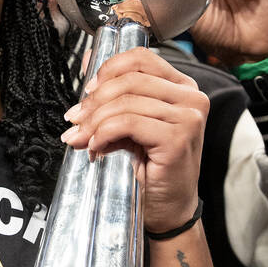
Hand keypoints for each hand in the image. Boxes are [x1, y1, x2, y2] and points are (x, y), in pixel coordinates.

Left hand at [61, 48, 208, 233]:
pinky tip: (97, 147)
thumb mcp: (130, 122)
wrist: (167, 207)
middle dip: (94, 101)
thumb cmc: (151, 166)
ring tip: (81, 138)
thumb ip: (114, 94)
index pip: (140, 59)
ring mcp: (188, 117)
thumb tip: (87, 61)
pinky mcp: (178, 138)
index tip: (88, 91)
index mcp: (182, 87)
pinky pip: (128, 123)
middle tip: (75, 119)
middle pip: (129, 80)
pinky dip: (104, 134)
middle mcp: (191, 98)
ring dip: (94, 121)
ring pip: (125, 102)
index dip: (108, 70)